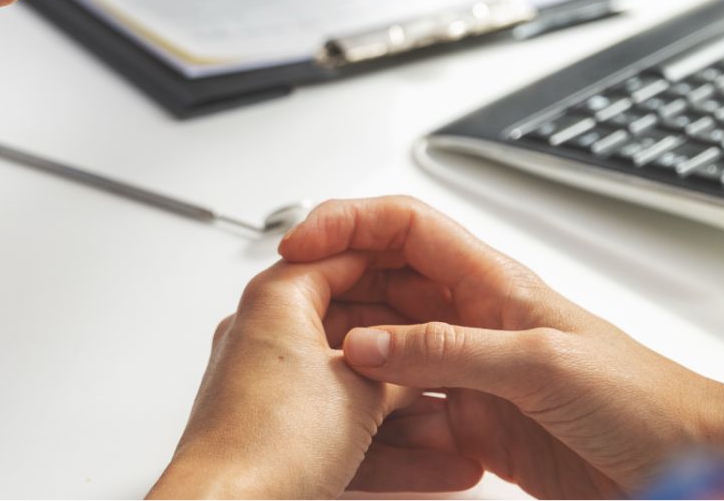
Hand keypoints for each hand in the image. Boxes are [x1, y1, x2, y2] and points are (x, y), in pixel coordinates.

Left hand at [150, 255, 482, 499]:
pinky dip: (386, 446)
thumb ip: (402, 368)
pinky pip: (341, 431)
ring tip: (457, 421)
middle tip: (454, 350)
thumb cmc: (269, 444)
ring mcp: (270, 390)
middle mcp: (266, 337)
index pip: (345, 258)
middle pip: (355, 328)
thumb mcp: (362, 392)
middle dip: (412, 351)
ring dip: (407, 411)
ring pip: (352, 389)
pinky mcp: (277, 438)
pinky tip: (436, 464)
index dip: (400, 268)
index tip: (438, 279)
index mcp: (277, 301)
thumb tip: (425, 364)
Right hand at [285, 197, 723, 497]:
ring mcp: (476, 375)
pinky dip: (382, 429)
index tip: (295, 245)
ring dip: (350, 369)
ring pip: (389, 358)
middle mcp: (478, 320)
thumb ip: (449, 352)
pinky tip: (359, 442)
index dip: (347, 222)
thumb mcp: (539, 364)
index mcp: (494, 282)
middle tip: (284, 324)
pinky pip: (412, 419)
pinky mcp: (482, 430)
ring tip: (310, 387)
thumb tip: (366, 344)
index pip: (405, 227)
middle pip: (384, 289)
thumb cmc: (645, 399)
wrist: (690, 463)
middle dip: (333, 299)